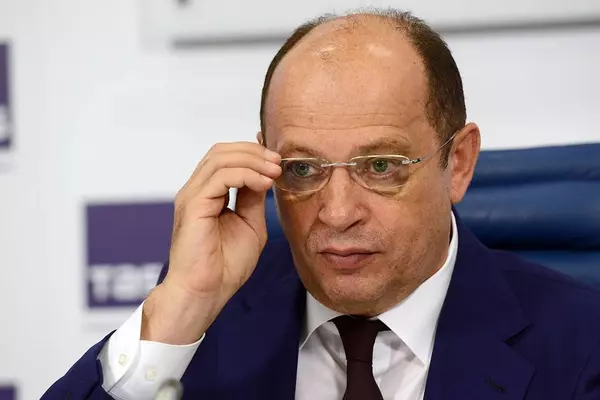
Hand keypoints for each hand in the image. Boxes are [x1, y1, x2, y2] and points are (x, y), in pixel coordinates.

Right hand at [141, 142, 281, 343]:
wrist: (207, 292)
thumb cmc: (225, 266)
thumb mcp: (250, 224)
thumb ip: (254, 199)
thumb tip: (265, 175)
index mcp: (208, 194)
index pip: (226, 158)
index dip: (252, 152)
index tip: (278, 159)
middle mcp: (196, 190)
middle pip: (222, 151)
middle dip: (254, 151)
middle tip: (278, 161)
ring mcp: (192, 196)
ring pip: (220, 158)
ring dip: (252, 160)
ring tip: (274, 171)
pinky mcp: (193, 205)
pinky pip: (219, 176)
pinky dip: (245, 174)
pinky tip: (263, 183)